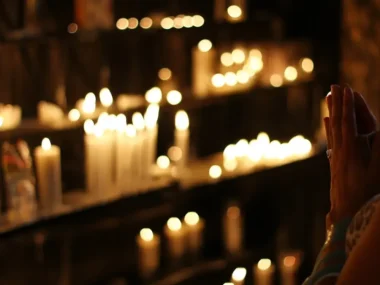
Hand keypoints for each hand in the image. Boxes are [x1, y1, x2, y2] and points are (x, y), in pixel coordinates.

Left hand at [324, 85, 376, 221]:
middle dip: (337, 103)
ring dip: (332, 113)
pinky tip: (326, 122)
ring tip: (329, 99)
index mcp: (352, 148)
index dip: (348, 104)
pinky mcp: (335, 163)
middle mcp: (341, 149)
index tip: (346, 89)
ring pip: (333, 129)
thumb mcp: (379, 168)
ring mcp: (336, 156)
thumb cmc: (368, 193)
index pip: (349, 120)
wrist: (347, 215)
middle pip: (338, 121)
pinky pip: (331, 140)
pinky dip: (329, 129)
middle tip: (333, 87)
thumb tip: (378, 130)